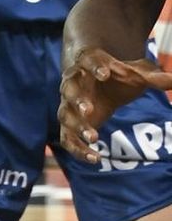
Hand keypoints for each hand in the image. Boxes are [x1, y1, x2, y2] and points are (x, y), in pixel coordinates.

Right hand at [59, 46, 171, 162]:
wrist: (97, 83)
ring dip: (77, 127)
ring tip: (94, 138)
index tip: (105, 73)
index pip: (89, 62)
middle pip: (69, 90)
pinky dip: (78, 150)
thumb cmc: (115, 77)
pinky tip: (95, 158)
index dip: (95, 67)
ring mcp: (69, 106)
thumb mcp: (135, 74)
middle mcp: (74, 85)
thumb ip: (154, 78)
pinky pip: (68, 139)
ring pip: (66, 115)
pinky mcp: (69, 126)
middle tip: (88, 110)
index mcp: (88, 65)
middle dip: (77, 101)